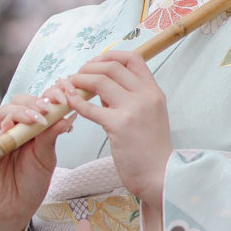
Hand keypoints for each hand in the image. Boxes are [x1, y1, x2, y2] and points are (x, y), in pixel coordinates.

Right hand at [0, 90, 75, 230]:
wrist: (12, 210)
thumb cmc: (29, 184)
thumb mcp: (46, 158)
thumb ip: (51, 137)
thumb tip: (67, 115)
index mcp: (28, 127)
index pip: (37, 103)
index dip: (50, 95)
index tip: (68, 94)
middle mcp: (11, 127)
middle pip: (20, 101)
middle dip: (38, 100)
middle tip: (54, 104)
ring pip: (6, 111)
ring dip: (24, 111)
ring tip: (40, 117)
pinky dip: (6, 128)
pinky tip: (20, 129)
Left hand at [62, 48, 171, 206]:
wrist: (160, 175)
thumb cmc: (151, 149)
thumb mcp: (148, 115)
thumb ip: (128, 98)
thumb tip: (101, 87)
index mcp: (154, 92)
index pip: (133, 59)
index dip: (111, 55)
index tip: (96, 62)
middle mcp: (145, 96)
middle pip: (112, 67)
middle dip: (89, 67)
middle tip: (77, 75)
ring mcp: (133, 110)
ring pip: (100, 80)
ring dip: (80, 79)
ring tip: (70, 85)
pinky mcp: (119, 126)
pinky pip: (90, 108)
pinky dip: (76, 101)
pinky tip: (69, 101)